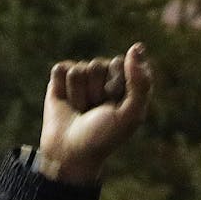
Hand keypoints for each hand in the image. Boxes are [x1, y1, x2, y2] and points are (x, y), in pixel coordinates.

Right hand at [39, 42, 150, 183]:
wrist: (71, 152)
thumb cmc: (104, 136)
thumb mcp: (130, 114)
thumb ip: (141, 82)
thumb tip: (136, 47)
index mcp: (125, 82)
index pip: (120, 64)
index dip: (115, 85)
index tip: (115, 105)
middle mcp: (104, 76)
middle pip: (99, 64)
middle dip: (96, 90)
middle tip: (95, 111)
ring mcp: (82, 76)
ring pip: (80, 68)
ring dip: (79, 94)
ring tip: (81, 110)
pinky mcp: (60, 79)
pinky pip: (61, 69)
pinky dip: (63, 88)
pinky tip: (66, 103)